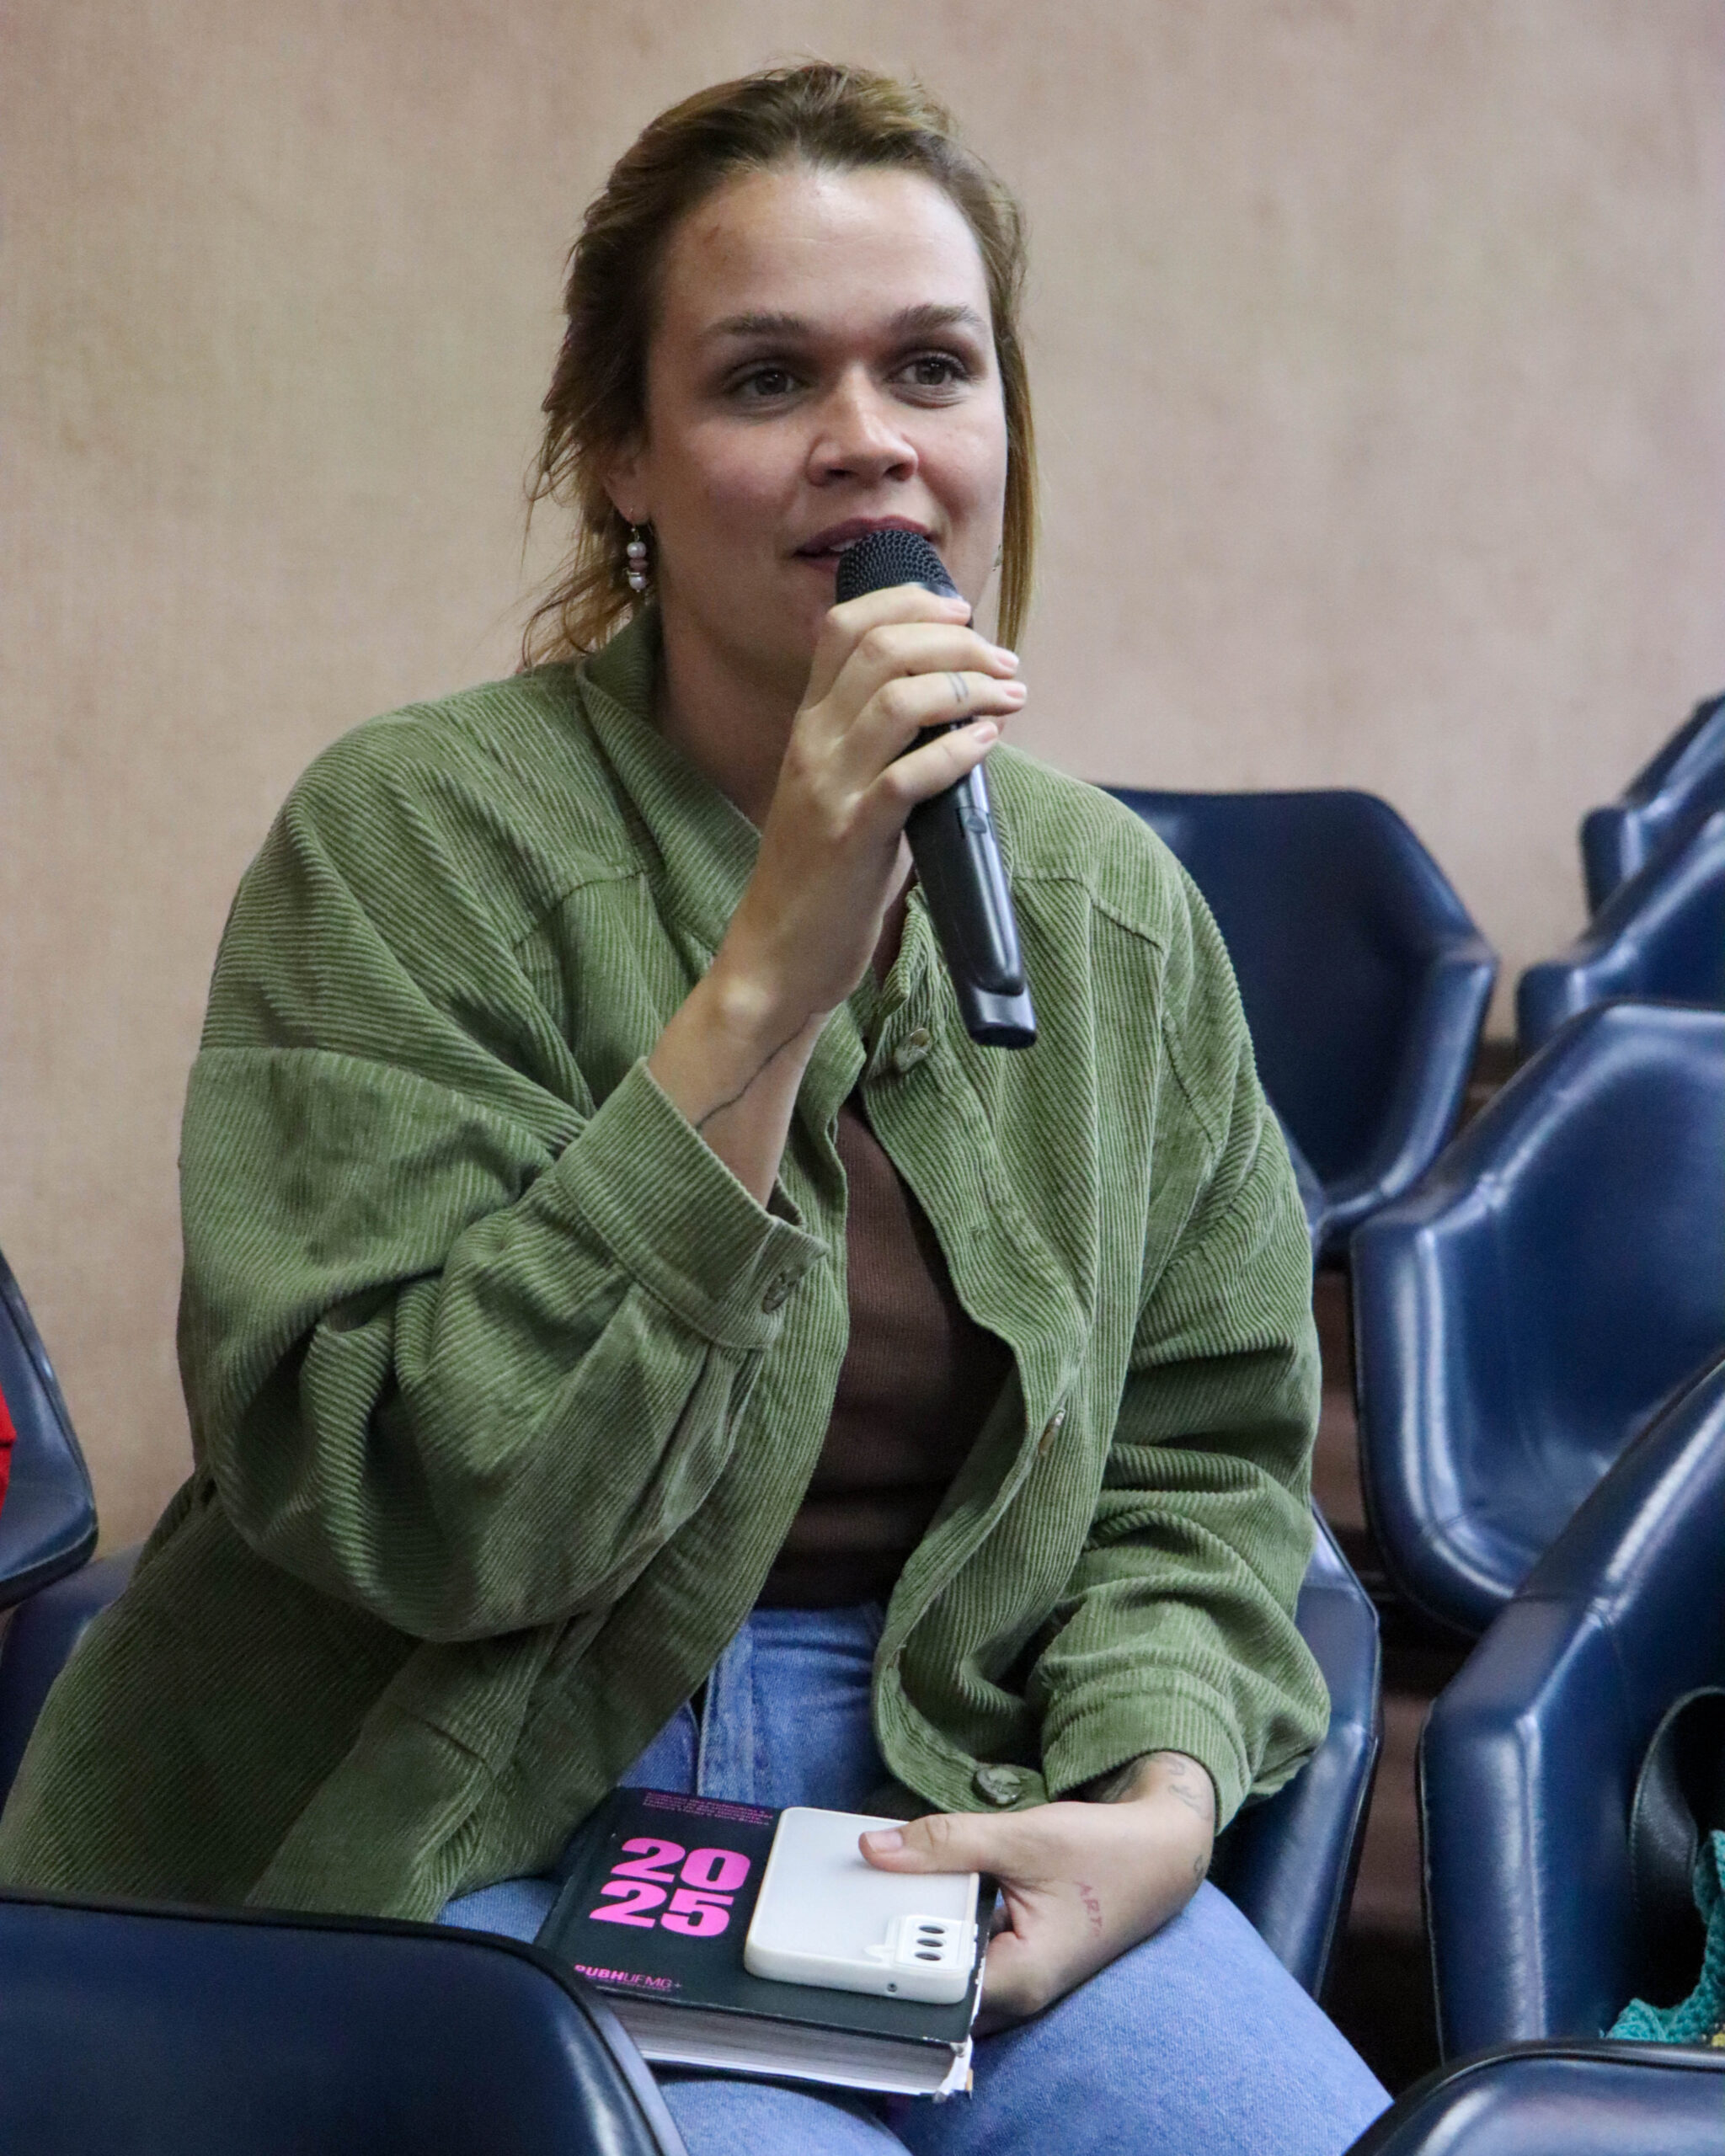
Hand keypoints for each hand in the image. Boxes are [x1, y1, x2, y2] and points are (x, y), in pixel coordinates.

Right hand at [647, 581, 1022, 1199]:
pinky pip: (908, 775)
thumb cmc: (822, 881)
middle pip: (882, 648)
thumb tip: (962, 718)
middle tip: (1005, 663)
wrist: (775, 958)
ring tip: (1011, 697)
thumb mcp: (842, 795)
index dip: (907, 602)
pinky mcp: (851, 838)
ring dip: (968, 686)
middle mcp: (812, 744)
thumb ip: (884, 751)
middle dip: (956, 640)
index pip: (845, 626)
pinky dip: (956, 750)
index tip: (961, 611)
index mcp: (807, 726)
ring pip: (899, 699)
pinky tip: (989, 744)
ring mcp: (829, 789)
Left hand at [859, 1752, 1214, 2031]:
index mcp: (1020, 1979)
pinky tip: (923, 1882)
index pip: (935, 1991)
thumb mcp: (1022, 1838)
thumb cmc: (1105, 1852)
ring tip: (880, 1886)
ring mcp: (1015, 1979)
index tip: (855, 1926)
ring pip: (947, 1965)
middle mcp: (1014, 1993)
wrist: (1160, 1853)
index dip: (892, 1960)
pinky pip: (964, 1947)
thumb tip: (874, 1849)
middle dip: (896, 1940)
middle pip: (934, 1983)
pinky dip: (943, 1918)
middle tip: (854, 1898)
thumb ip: (947, 1843)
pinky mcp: (1014, 1957)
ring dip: (918, 1926)